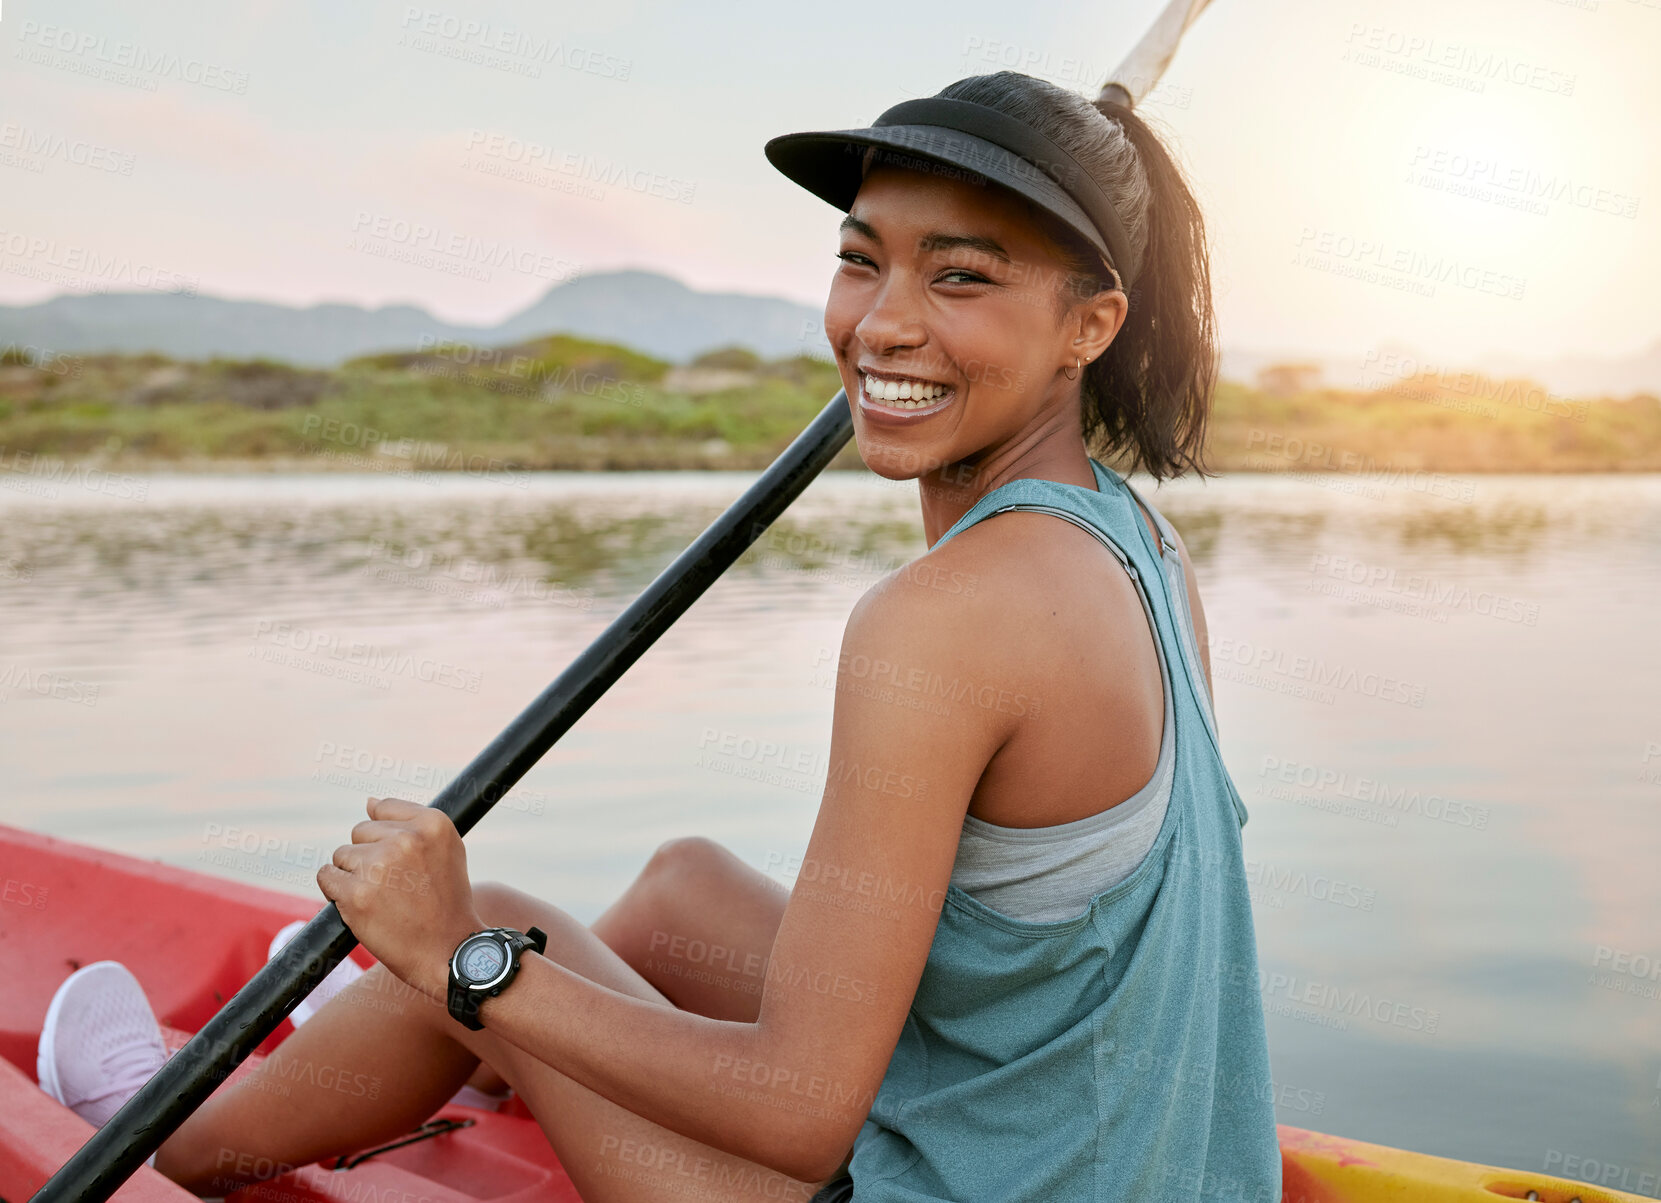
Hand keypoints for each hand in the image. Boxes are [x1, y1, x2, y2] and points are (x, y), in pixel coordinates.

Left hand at [317, 797, 482, 1002]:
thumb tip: (369, 802)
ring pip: (342, 855)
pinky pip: (327, 877)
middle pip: (360, 831)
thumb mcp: (446, 850)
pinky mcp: (356, 894)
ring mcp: (378, 866)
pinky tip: (360, 904)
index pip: (383, 808)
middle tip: (395, 885)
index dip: (386, 837)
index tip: (401, 861)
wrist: (448, 950)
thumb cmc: (446, 901)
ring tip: (382, 897)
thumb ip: (411, 822)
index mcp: (432, 823)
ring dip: (354, 875)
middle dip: (370, 856)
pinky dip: (336, 891)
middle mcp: (405, 839)